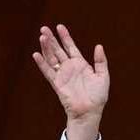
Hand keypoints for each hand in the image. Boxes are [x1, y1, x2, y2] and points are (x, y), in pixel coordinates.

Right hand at [32, 24, 108, 139]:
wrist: (89, 112)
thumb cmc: (97, 97)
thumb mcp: (103, 76)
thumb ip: (101, 61)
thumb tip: (98, 46)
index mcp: (80, 64)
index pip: (71, 47)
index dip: (65, 37)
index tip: (59, 27)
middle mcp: (70, 68)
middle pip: (58, 50)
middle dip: (52, 39)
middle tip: (44, 28)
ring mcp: (62, 75)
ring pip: (51, 58)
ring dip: (46, 48)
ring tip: (42, 37)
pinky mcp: (57, 84)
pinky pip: (48, 72)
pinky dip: (42, 63)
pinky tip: (36, 54)